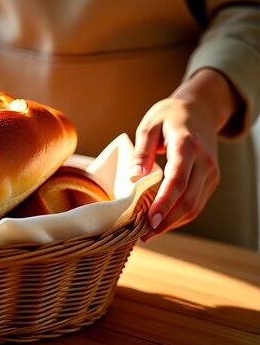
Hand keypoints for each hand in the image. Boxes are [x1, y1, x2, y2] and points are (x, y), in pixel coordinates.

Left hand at [131, 69, 240, 240]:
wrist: (201, 108)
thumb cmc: (169, 116)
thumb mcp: (149, 126)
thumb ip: (141, 152)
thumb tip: (133, 178)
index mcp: (187, 146)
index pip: (178, 181)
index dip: (164, 203)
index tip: (150, 220)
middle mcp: (204, 161)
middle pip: (188, 200)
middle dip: (166, 221)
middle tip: (143, 235)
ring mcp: (211, 172)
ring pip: (195, 206)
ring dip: (173, 223)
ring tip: (149, 233)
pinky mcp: (211, 179)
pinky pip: (197, 203)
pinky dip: (180, 216)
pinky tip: (162, 222)